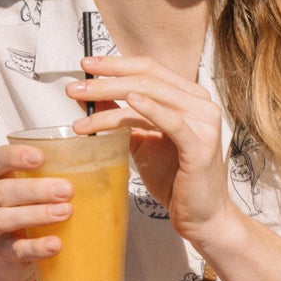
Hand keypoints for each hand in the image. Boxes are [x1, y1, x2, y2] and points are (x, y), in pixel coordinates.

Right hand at [0, 141, 73, 280]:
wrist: (7, 259)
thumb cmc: (26, 215)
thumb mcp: (31, 193)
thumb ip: (53, 178)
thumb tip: (106, 167)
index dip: (14, 156)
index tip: (41, 156)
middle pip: (1, 191)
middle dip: (35, 189)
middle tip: (67, 190)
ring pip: (3, 218)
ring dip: (36, 214)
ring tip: (66, 212)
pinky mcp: (1, 254)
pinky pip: (16, 250)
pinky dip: (37, 247)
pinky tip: (56, 244)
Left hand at [67, 57, 235, 249]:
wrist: (200, 217)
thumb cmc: (174, 180)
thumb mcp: (140, 141)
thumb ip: (120, 115)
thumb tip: (88, 94)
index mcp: (189, 98)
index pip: (150, 68)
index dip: (116, 64)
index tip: (86, 65)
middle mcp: (201, 104)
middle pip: (149, 78)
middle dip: (107, 79)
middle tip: (75, 87)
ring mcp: (204, 123)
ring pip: (154, 95)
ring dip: (114, 96)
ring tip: (83, 105)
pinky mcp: (201, 146)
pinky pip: (173, 121)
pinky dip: (151, 108)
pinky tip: (130, 101)